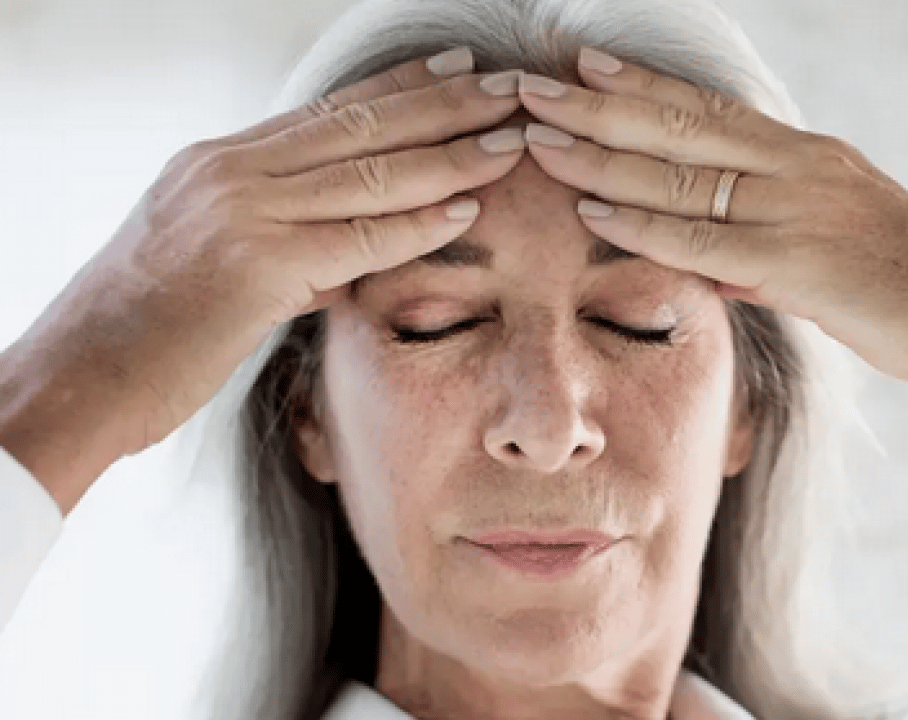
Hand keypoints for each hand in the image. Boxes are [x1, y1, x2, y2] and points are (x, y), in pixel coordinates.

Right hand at [2, 48, 527, 507]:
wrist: (78, 376)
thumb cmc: (145, 331)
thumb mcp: (211, 264)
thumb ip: (283, 248)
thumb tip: (345, 262)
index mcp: (218, 163)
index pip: (328, 112)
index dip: (400, 86)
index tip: (456, 68)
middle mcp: (229, 171)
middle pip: (359, 125)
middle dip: (442, 103)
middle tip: (506, 87)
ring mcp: (239, 212)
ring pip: (367, 171)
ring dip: (450, 153)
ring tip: (510, 139)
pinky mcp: (251, 265)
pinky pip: (356, 237)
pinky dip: (417, 223)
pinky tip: (468, 208)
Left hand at [515, 48, 907, 408]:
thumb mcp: (840, 256)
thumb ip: (771, 252)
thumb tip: (719, 266)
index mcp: (811, 157)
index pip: (710, 110)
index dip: (642, 87)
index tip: (583, 66)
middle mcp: (802, 168)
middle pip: (682, 125)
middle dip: (599, 105)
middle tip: (530, 85)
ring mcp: (803, 210)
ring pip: (683, 172)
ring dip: (601, 153)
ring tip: (537, 134)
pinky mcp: (806, 264)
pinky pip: (708, 239)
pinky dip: (645, 223)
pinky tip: (592, 209)